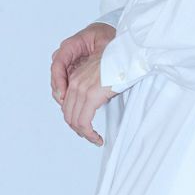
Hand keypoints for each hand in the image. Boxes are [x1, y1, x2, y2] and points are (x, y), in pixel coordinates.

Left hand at [51, 23, 116, 146]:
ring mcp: (81, 89)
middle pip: (68, 114)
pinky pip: (83, 122)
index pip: (67, 104)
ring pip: (74, 120)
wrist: (128, 55)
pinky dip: (88, 134)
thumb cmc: (120, 63)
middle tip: (89, 136)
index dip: (74, 119)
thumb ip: (94, 88)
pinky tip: (96, 138)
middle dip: (77, 129)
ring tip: (94, 139)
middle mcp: (75, 83)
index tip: (83, 127)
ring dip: (84, 134)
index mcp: (76, 78)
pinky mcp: (91, 96)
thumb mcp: (101, 76)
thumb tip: (98, 101)